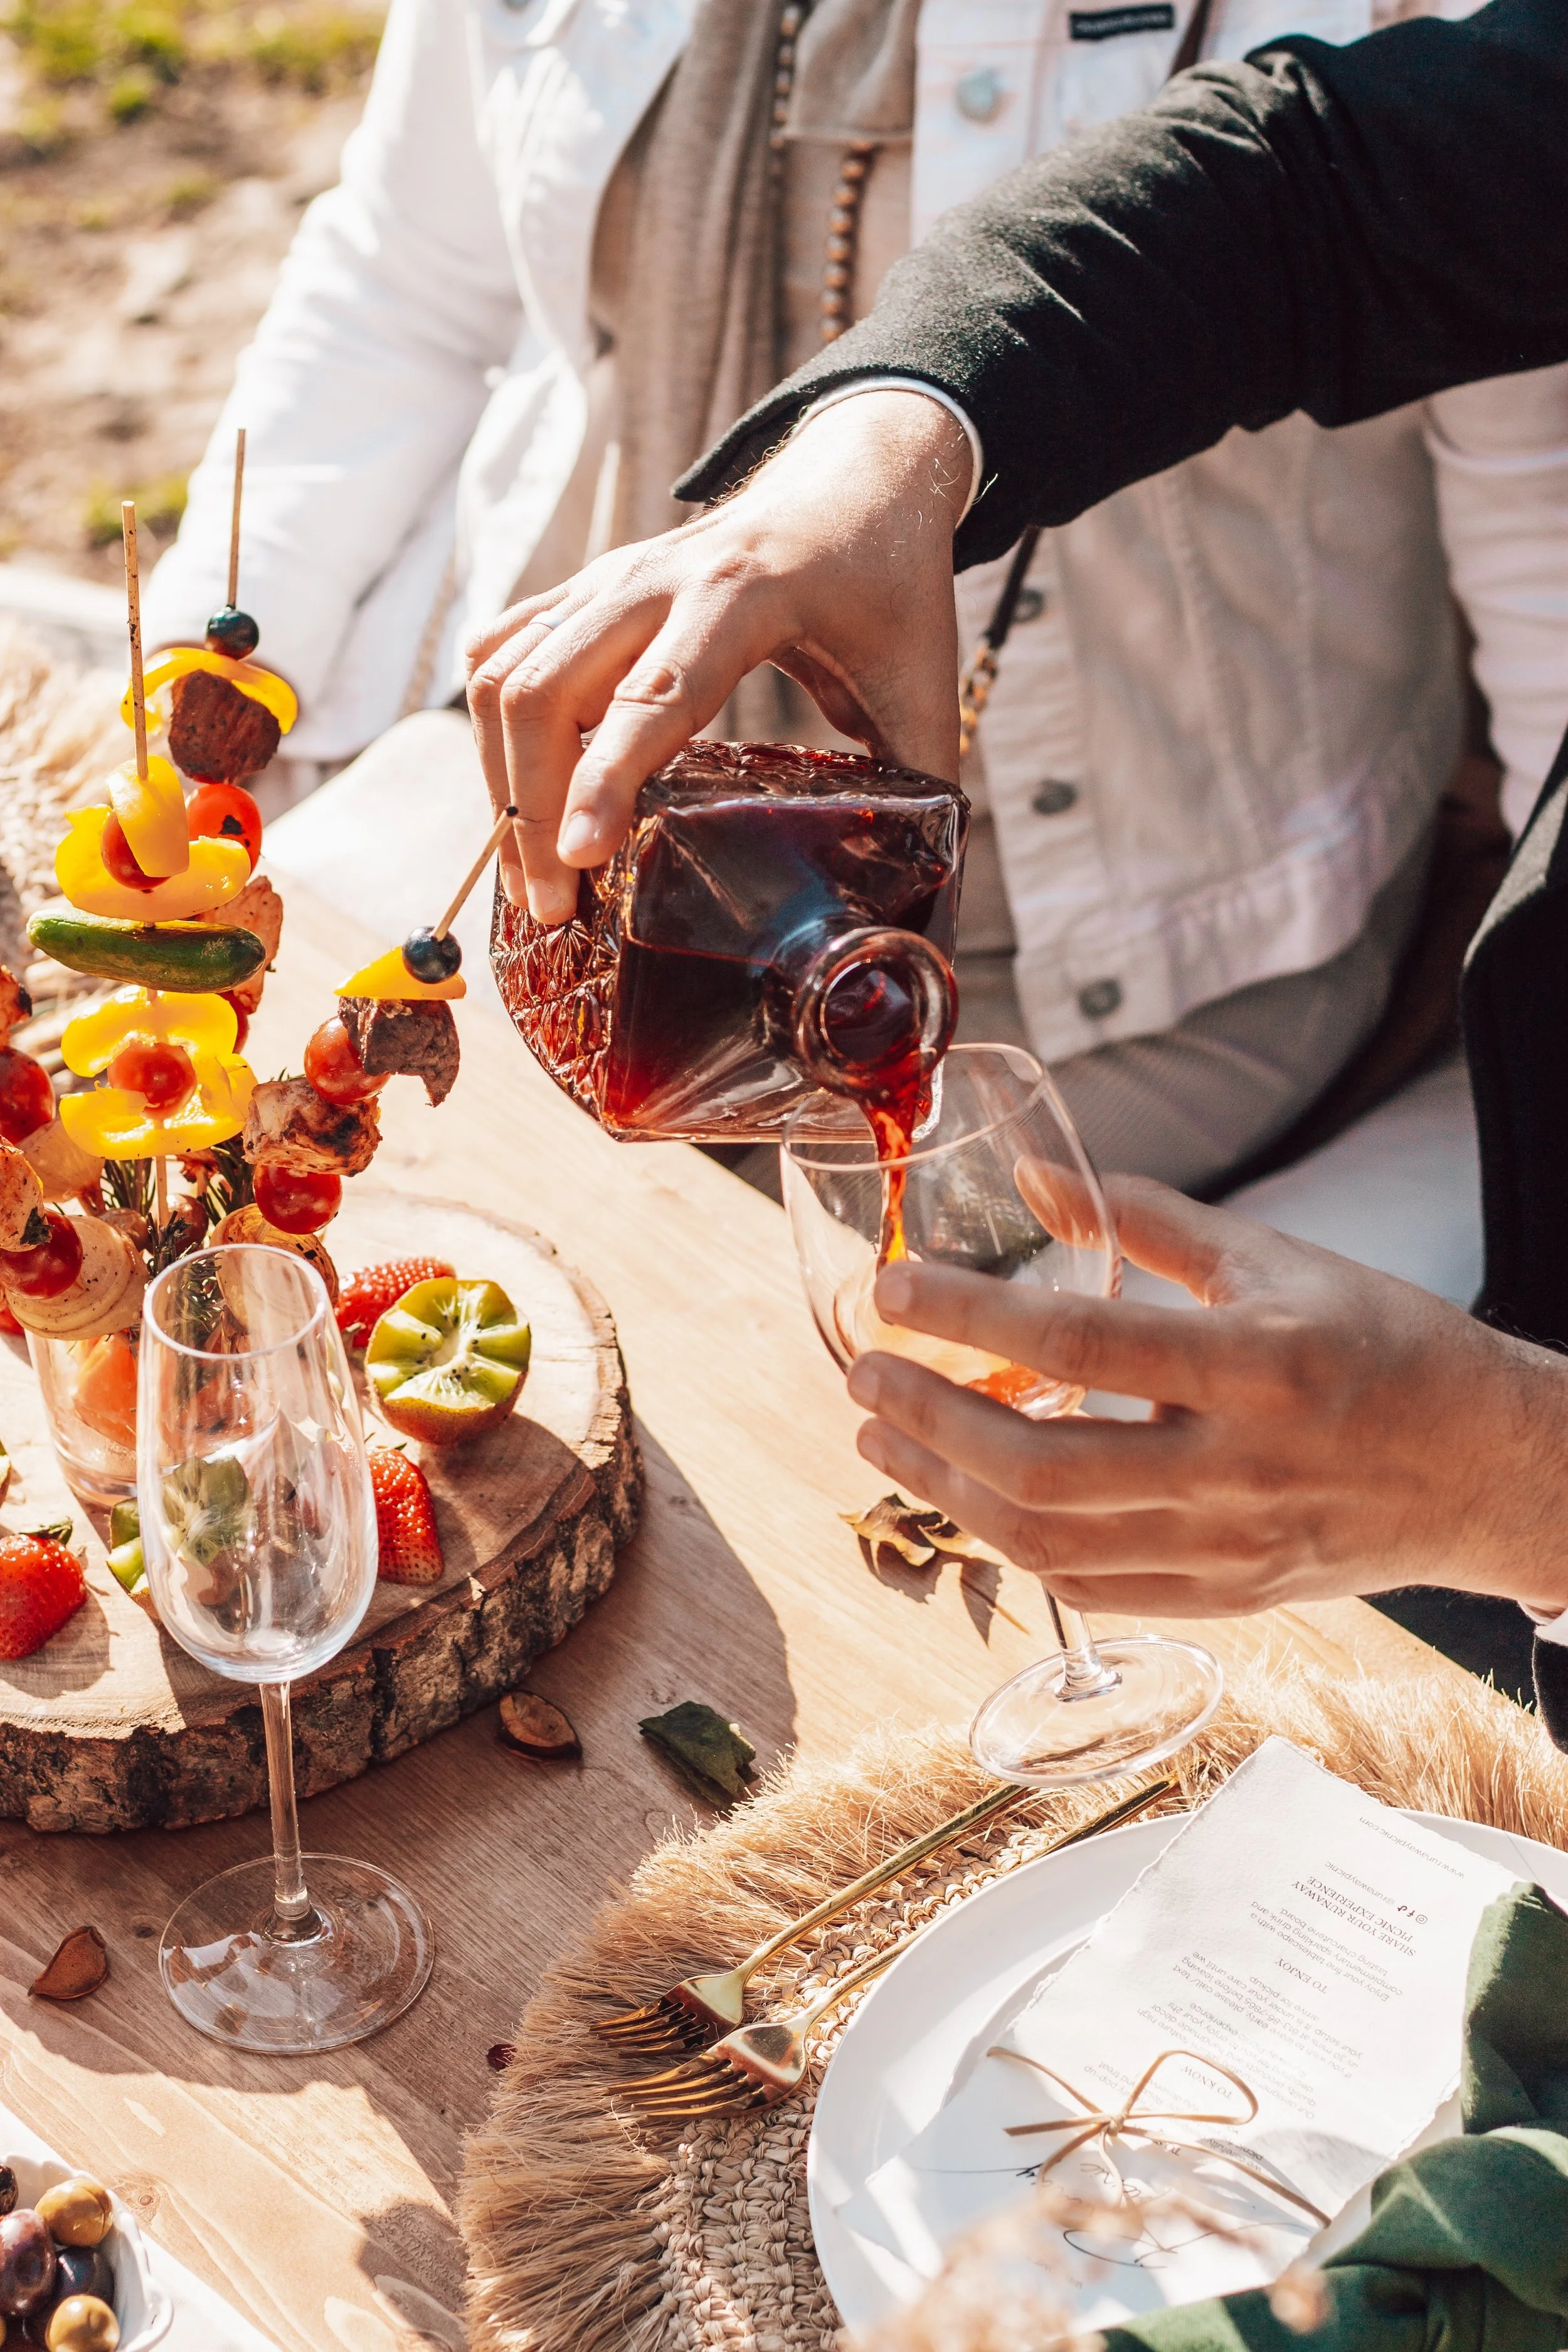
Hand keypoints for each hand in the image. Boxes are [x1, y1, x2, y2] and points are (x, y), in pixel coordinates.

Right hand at [464, 389, 971, 922]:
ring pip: (504, 674)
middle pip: (545, 688)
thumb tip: (925, 896)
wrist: (855, 477)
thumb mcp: (922, 681)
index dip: (608, 776)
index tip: (580, 858)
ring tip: (530, 873)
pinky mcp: (583, 590)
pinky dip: (494, 733)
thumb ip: (922, 783)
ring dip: (501, 781)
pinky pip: (502, 655)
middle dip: (532, 808)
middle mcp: (656, 577)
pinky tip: (520, 802)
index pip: (656, 692)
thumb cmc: (888, 582)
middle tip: (550, 908)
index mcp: (745, 595)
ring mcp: (607, 579)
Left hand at [844, 1175, 1567, 1618]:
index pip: (1078, 1347)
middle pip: (1043, 1468)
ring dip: (946, 1491)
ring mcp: (1231, 1548)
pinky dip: (1012, 1545)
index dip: (967, 1316)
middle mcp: (1240, 1469)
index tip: (888, 1292)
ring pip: (1050, 1540)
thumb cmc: (1382, 1345)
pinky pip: (1090, 1589)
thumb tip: (1028, 1177)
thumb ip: (1145, 1218)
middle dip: (928, 1421)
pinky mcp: (1227, 1598)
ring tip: (884, 1441)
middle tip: (863, 1379)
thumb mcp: (1276, 1257)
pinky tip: (967, 1498)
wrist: (1485, 1467)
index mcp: (1258, 1365)